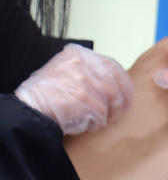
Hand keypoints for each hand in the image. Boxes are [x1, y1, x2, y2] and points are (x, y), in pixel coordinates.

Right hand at [14, 43, 132, 135]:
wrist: (29, 108)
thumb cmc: (47, 94)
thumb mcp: (64, 71)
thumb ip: (87, 70)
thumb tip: (115, 83)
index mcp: (78, 54)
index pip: (112, 65)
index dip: (123, 82)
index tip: (126, 94)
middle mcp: (82, 62)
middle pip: (116, 80)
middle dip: (123, 98)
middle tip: (122, 110)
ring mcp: (83, 78)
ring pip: (113, 95)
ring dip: (113, 111)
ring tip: (106, 119)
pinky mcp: (82, 95)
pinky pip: (102, 110)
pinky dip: (100, 120)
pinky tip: (93, 124)